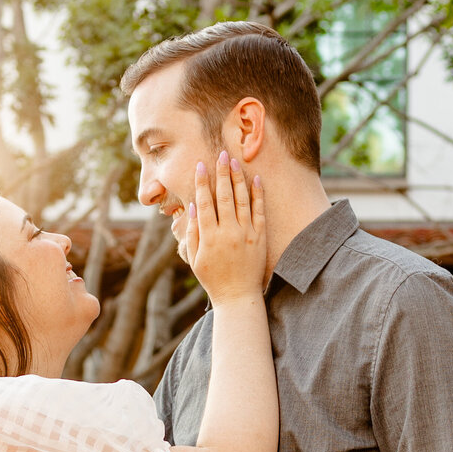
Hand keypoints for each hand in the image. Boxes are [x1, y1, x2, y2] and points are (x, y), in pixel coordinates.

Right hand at [181, 152, 265, 304]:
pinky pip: (259, 212)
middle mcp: (228, 232)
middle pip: (224, 196)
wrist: (238, 297)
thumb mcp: (195, 259)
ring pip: (242, 200)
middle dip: (222, 173)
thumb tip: (193, 208)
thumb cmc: (213, 279)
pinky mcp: (260, 238)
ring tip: (235, 162)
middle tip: (221, 154)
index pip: (204, 202)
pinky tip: (255, 180)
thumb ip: (192, 233)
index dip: (202, 182)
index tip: (201, 165)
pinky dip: (257, 195)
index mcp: (209, 237)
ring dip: (238, 179)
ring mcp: (246, 234)